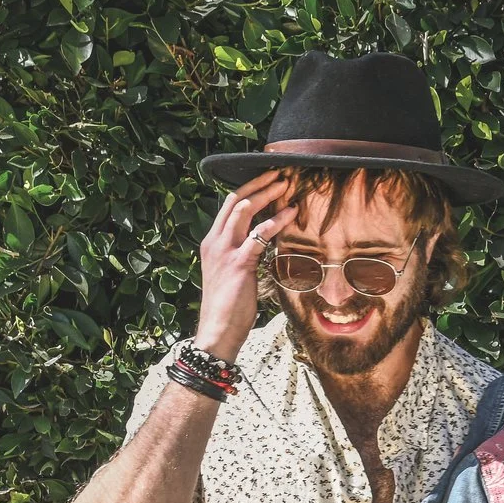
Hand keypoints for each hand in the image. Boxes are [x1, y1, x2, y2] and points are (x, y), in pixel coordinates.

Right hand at [193, 173, 291, 359]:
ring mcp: (225, 251)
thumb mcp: (232, 274)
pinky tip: (292, 212)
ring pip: (245, 210)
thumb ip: (242, 255)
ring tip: (286, 184)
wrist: (217, 330)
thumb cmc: (228, 307)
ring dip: (267, 194)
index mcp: (212, 242)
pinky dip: (277, 220)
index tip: (266, 180)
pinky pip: (259, 235)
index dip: (248, 189)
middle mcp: (215, 241)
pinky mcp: (239, 263)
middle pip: (236, 200)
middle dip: (258, 183)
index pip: (228, 206)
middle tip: (279, 173)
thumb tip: (261, 244)